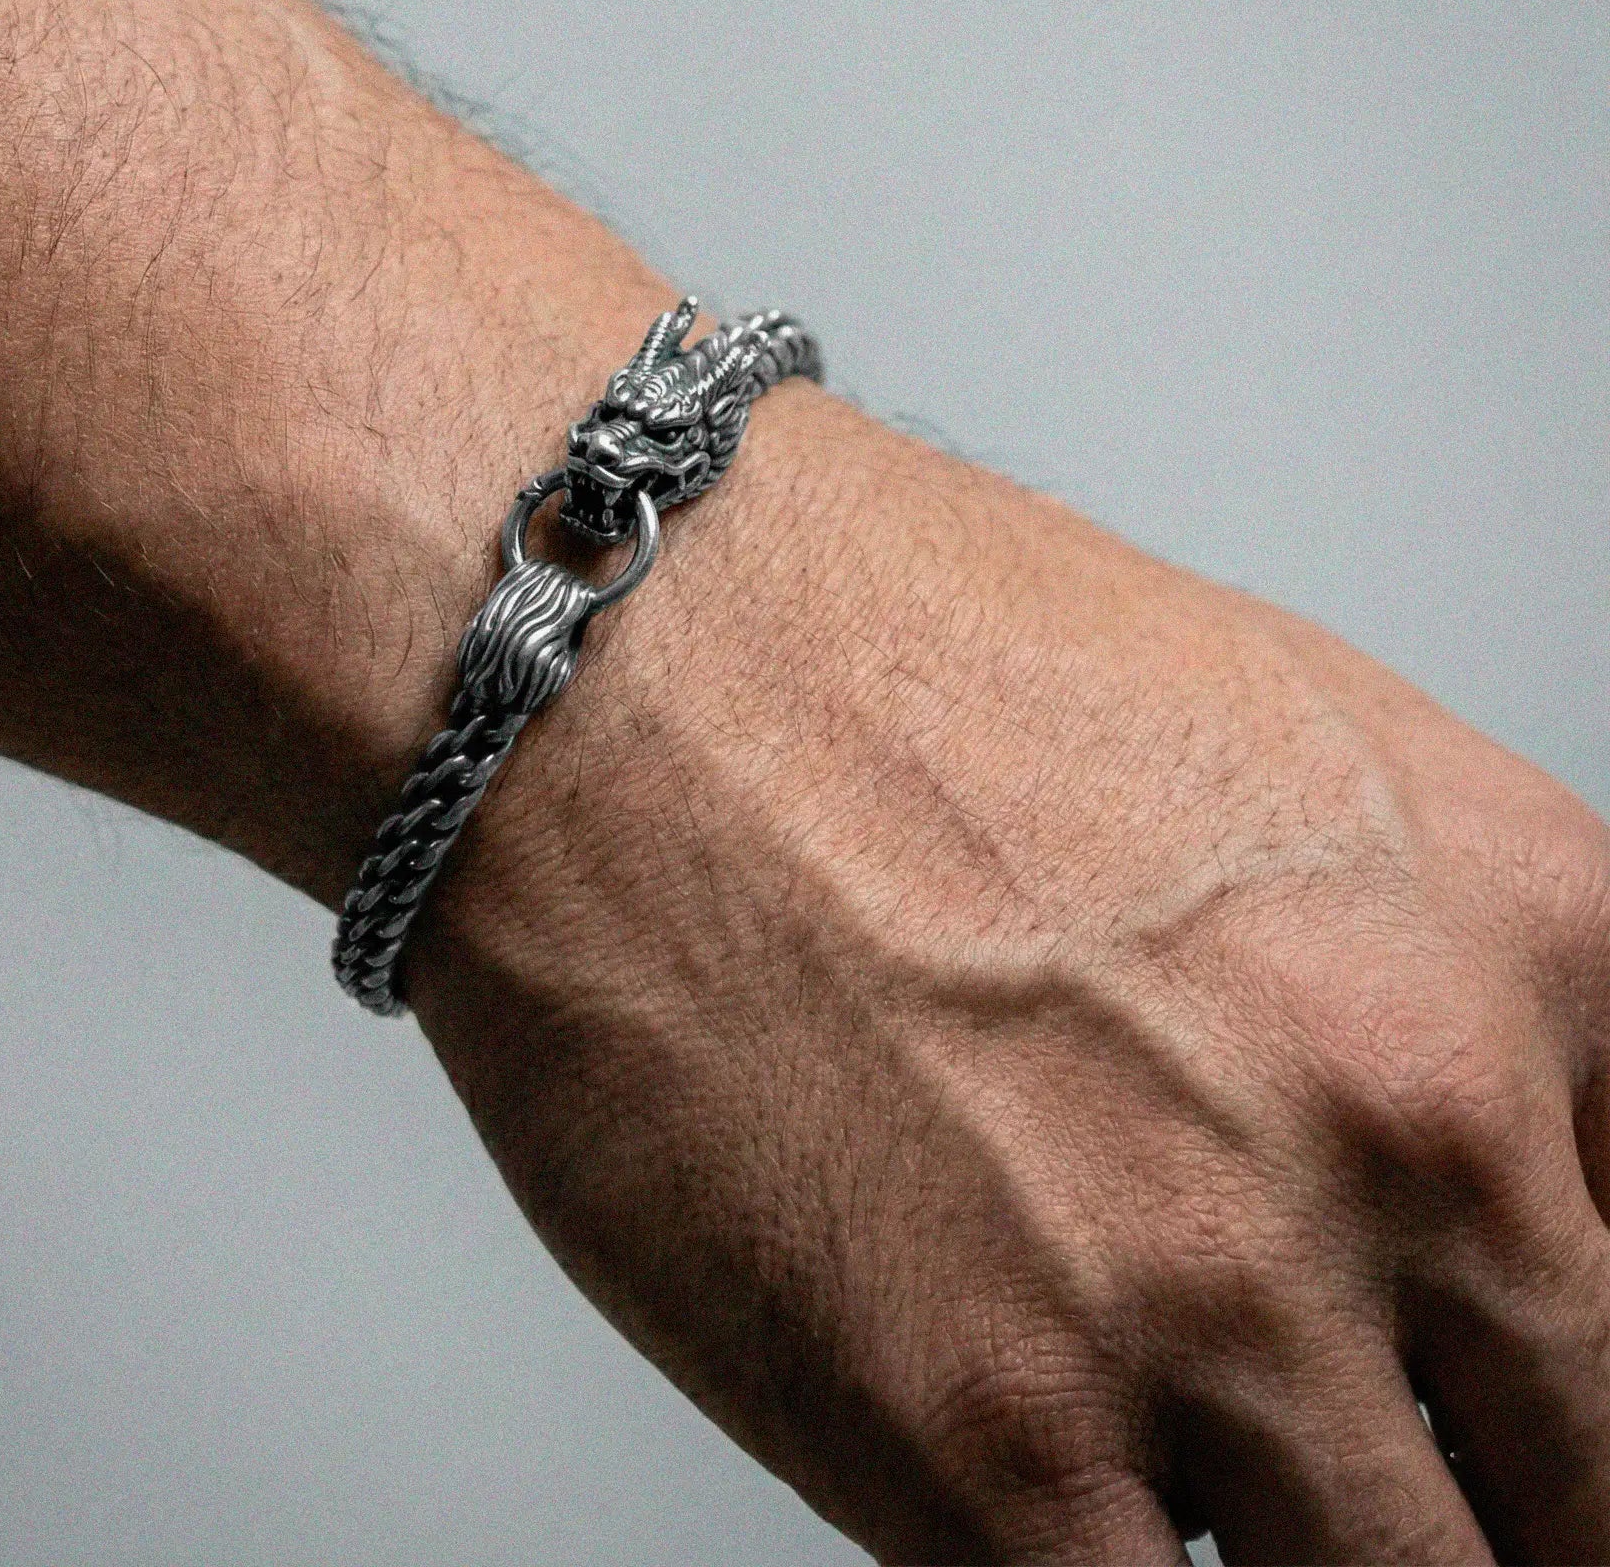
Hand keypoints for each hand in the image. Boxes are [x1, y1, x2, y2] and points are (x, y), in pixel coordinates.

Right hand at [410, 380, 1609, 1563]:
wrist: (619, 654)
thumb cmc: (890, 663)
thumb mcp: (1289, 758)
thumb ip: (1456, 1002)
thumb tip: (1506, 1205)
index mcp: (1525, 948)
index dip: (1578, 1397)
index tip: (1515, 1422)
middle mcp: (1413, 1125)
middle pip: (1589, 1499)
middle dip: (1502, 1514)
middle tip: (1396, 1486)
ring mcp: (1210, 1298)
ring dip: (1306, 1548)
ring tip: (1179, 1453)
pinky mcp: (986, 1435)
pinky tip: (1057, 1488)